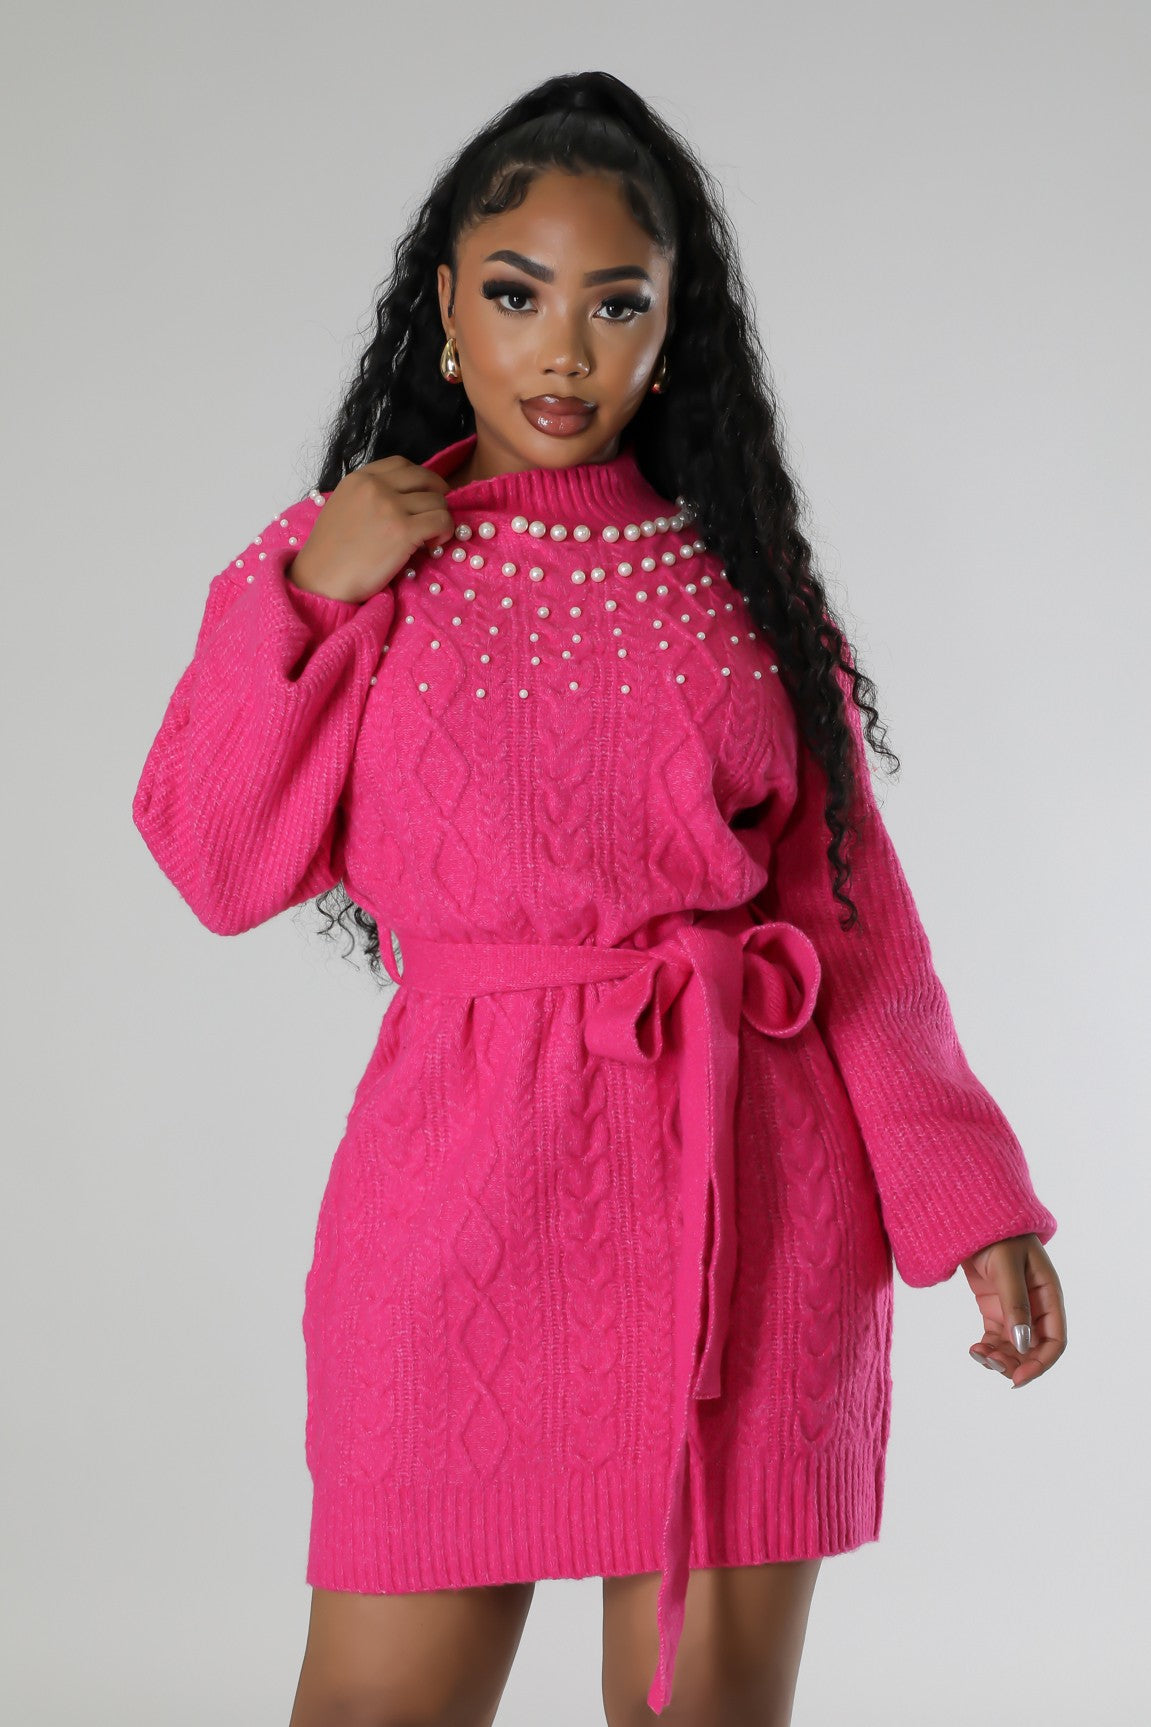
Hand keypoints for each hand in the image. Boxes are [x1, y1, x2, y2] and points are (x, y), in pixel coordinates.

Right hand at [288, 455, 455, 603]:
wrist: (321, 581)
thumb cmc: (330, 553)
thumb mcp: (342, 506)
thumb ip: (368, 495)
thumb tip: (403, 498)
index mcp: (359, 479)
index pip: (402, 464)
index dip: (421, 479)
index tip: (425, 495)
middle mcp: (375, 487)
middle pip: (425, 478)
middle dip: (438, 494)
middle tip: (436, 515)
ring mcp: (390, 507)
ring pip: (437, 501)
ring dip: (440, 518)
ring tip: (428, 538)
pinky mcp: (404, 531)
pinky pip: (441, 520)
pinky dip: (445, 532)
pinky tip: (432, 545)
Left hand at [961, 1233, 1066, 1388]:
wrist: (974, 1218)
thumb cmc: (998, 1236)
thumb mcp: (1008, 1268)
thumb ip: (1015, 1304)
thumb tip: (1022, 1344)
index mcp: (1049, 1296)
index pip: (1055, 1340)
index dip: (1040, 1363)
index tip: (1017, 1377)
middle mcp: (1036, 1307)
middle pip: (1034, 1349)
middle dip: (1015, 1362)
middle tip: (991, 1364)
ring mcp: (1015, 1309)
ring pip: (1014, 1347)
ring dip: (999, 1358)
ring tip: (978, 1354)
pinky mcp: (995, 1309)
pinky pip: (997, 1338)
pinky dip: (988, 1348)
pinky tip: (975, 1349)